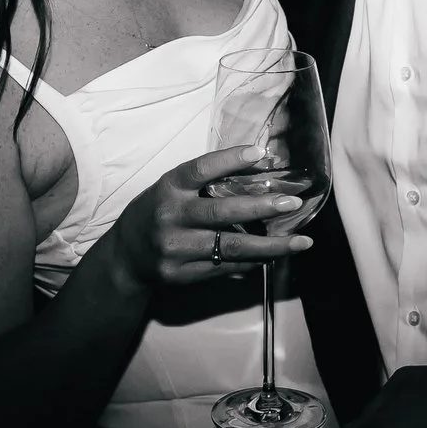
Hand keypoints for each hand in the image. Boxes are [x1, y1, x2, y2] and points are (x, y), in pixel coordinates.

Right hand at [102, 142, 312, 288]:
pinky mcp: (182, 274)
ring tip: (301, 241)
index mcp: (168, 188)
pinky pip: (226, 267)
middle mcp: (170, 217)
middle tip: (293, 203)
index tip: (261, 153)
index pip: (200, 169)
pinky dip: (253, 261)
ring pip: (230, 246)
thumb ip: (206, 182)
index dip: (230, 159)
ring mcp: (176, 248)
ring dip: (271, 245)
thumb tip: (260, 167)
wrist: (125, 257)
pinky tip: (275, 256)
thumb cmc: (157, 213)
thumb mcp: (172, 189)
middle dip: (261, 207)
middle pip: (221, 211)